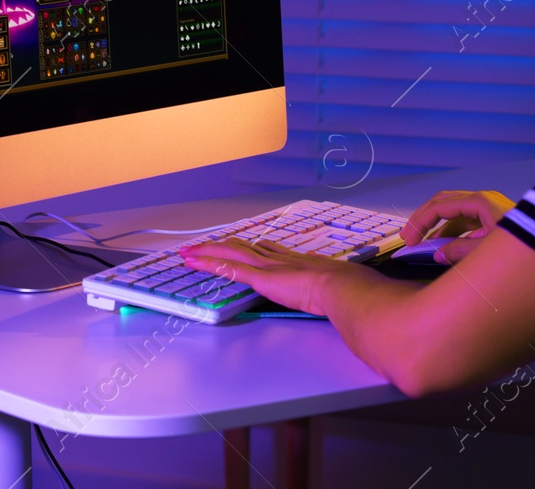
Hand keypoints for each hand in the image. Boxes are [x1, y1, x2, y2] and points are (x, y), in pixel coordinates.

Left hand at [178, 237, 374, 316]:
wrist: (344, 289)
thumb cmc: (346, 289)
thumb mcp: (336, 282)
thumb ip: (326, 279)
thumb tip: (327, 275)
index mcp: (296, 261)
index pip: (265, 250)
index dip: (248, 247)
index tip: (239, 245)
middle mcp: (278, 259)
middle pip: (242, 248)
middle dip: (220, 246)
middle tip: (202, 246)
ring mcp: (268, 267)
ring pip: (230, 253)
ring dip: (207, 252)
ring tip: (188, 252)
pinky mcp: (261, 278)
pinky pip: (228, 268)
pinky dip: (208, 264)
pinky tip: (194, 262)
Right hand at [401, 189, 515, 264]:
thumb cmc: (529, 248)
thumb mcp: (489, 252)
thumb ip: (460, 252)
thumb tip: (439, 253)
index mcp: (480, 202)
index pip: (439, 206)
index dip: (420, 223)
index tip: (409, 240)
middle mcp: (484, 201)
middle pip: (443, 204)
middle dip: (424, 221)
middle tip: (408, 239)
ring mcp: (490, 210)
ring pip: (455, 214)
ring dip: (438, 229)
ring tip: (424, 247)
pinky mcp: (495, 221)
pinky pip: (467, 223)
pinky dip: (453, 234)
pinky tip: (447, 249)